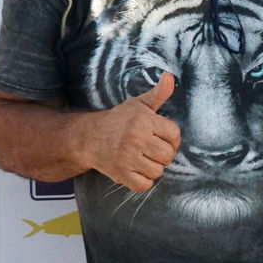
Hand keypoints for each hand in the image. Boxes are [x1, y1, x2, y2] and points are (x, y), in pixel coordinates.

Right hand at [87, 72, 180, 191]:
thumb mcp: (138, 104)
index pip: (175, 135)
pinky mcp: (119, 174)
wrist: (87, 138)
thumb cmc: (118, 120)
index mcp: (143, 121)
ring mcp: (126, 158)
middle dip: (163, 153)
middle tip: (150, 148)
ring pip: (158, 171)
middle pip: (169, 155)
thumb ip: (159, 94)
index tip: (160, 136)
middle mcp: (135, 139)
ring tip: (142, 157)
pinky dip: (143, 180)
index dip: (171, 137)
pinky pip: (145, 185)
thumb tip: (170, 77)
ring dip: (153, 167)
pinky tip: (135, 169)